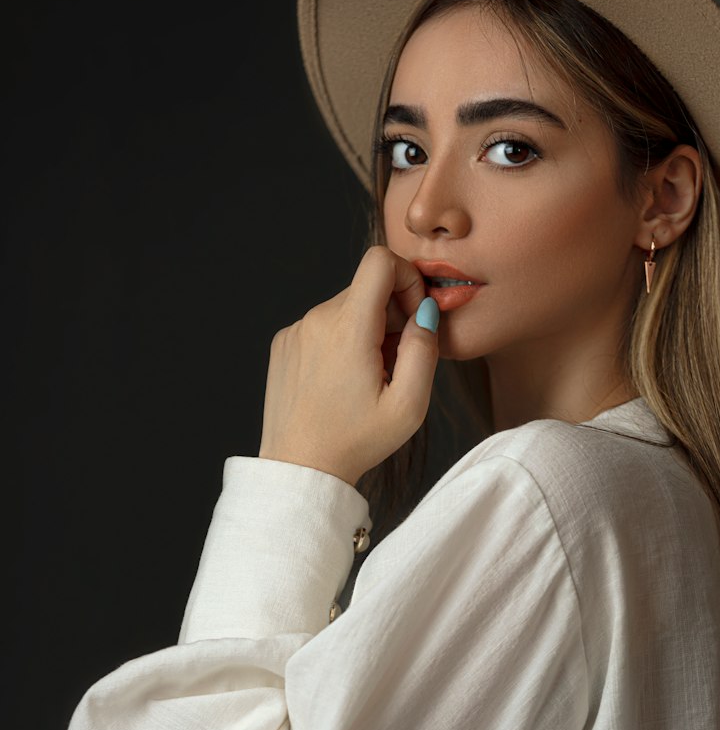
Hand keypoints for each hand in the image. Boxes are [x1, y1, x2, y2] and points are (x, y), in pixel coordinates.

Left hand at [258, 245, 438, 484]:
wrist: (300, 468)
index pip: (380, 261)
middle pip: (367, 288)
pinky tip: (341, 381)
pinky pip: (323, 325)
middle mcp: (316, 319)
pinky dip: (341, 342)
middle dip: (391, 314)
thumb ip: (425, 349)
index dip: (407, 278)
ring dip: (366, 331)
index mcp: (348, 329)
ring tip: (367, 377)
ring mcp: (295, 330)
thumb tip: (425, 310)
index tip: (412, 315)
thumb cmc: (356, 441)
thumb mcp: (409, 405)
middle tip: (395, 362)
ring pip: (346, 308)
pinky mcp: (284, 343)